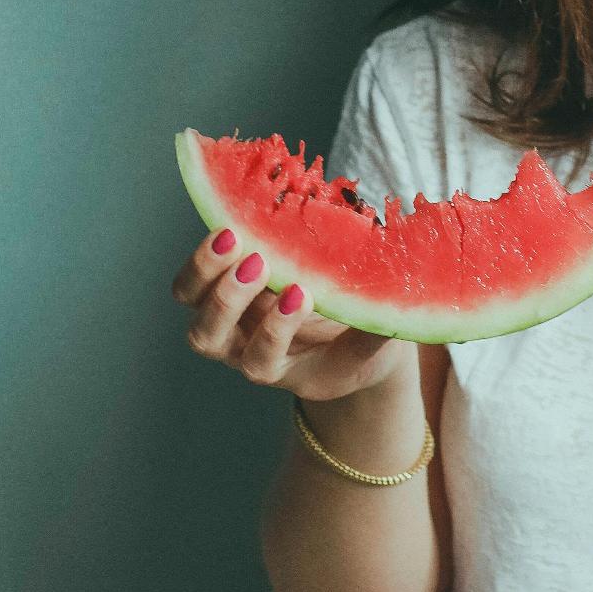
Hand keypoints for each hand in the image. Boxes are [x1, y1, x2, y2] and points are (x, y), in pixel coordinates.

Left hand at [172, 230, 413, 401]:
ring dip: (207, 271)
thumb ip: (377, 328)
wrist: (336, 339)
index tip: (302, 294)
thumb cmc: (357, 344)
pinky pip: (195, 274)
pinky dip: (206, 253)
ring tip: (233, 237)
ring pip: (193, 303)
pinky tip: (232, 223)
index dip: (275, 330)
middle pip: (209, 337)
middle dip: (229, 299)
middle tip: (258, 263)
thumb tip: (399, 295)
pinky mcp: (220, 286)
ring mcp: (226, 317)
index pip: (262, 360)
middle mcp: (240, 347)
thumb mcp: (372, 345)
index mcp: (279, 368)